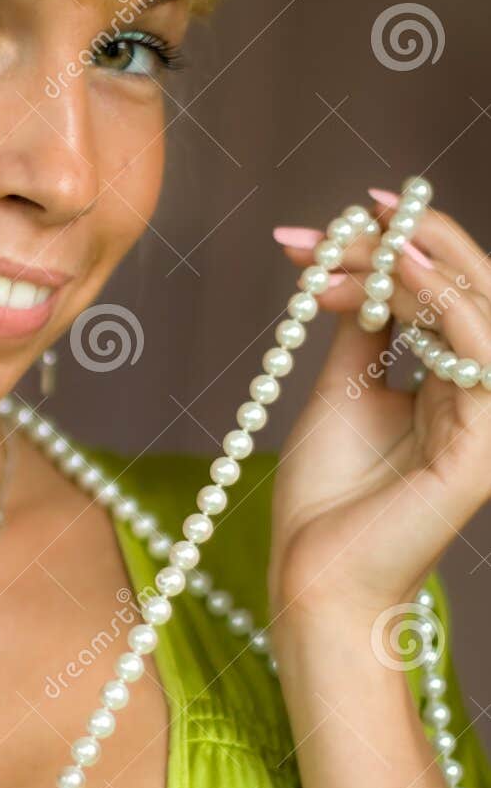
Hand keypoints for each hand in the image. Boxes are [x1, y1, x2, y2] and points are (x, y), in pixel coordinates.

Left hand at [268, 186, 490, 625]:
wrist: (313, 574)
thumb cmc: (326, 496)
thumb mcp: (342, 390)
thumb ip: (365, 330)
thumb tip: (366, 264)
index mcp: (452, 384)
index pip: (444, 294)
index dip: (395, 250)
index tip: (329, 224)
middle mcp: (480, 395)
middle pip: (468, 290)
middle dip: (407, 243)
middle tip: (353, 213)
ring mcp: (487, 420)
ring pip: (480, 311)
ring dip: (423, 262)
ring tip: (369, 235)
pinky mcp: (483, 447)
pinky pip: (480, 356)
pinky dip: (447, 306)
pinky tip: (402, 276)